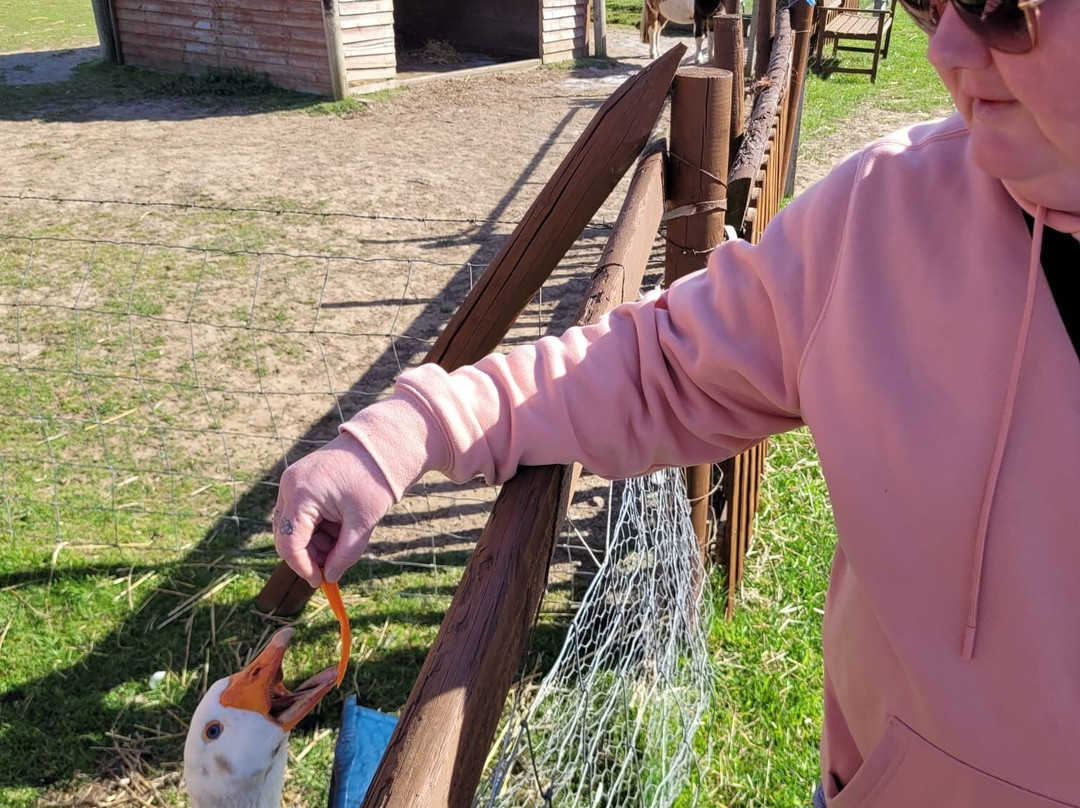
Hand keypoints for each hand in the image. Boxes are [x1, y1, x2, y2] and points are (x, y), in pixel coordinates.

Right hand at [272, 433, 395, 586]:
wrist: (384, 444)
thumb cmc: (375, 479)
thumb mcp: (362, 522)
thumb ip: (345, 554)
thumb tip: (331, 577)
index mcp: (301, 493)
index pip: (290, 543)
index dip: (304, 567)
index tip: (322, 581)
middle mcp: (289, 486)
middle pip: (287, 535)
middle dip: (310, 554)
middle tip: (334, 565)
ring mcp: (293, 481)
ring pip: (294, 526)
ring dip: (316, 541)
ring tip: (345, 539)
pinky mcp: (302, 480)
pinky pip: (301, 513)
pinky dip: (318, 527)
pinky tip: (340, 527)